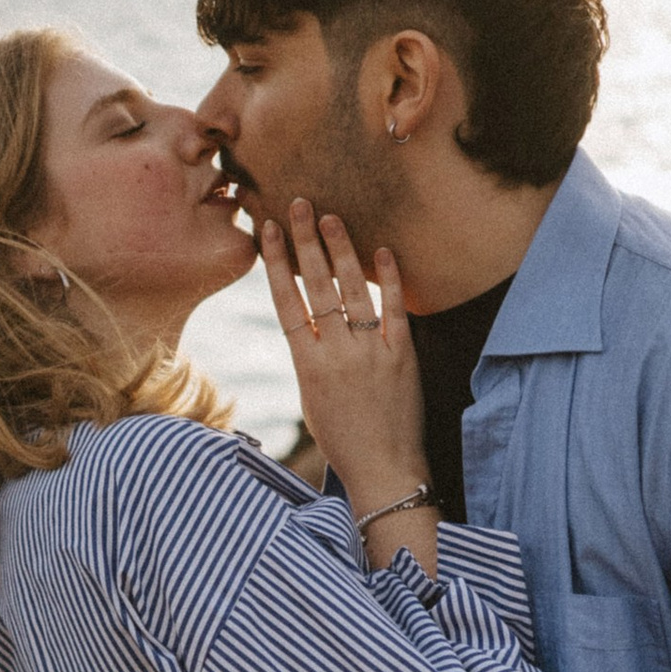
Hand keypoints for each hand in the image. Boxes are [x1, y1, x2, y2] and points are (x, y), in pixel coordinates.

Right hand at [258, 202, 433, 569]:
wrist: (384, 468)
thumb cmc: (342, 436)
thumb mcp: (311, 396)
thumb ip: (310, 354)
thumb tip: (309, 317)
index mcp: (307, 364)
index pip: (286, 301)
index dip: (275, 262)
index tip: (266, 229)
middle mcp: (337, 353)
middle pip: (317, 286)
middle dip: (306, 241)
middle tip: (299, 203)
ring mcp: (371, 352)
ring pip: (353, 290)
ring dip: (342, 249)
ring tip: (332, 217)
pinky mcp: (403, 356)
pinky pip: (396, 310)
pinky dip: (390, 279)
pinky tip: (383, 250)